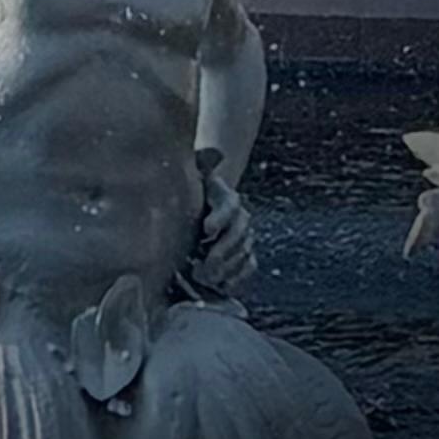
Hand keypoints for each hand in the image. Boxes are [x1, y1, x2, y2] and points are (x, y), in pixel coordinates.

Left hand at [183, 152, 255, 295]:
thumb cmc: (191, 188)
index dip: (220, 218)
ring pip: (244, 254)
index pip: (229, 206)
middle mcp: (241, 217)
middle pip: (238, 235)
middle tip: (203, 266)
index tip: (206, 229)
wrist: (205, 199)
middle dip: (221, 252)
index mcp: (226, 196)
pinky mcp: (246, 253)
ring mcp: (245, 236)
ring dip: (227, 268)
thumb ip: (194, 166)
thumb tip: (199, 152)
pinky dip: (238, 279)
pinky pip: (249, 267)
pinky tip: (223, 286)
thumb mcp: (189, 176)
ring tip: (207, 278)